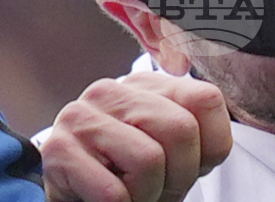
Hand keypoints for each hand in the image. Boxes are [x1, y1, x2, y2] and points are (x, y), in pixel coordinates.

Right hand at [38, 72, 230, 201]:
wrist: (72, 197)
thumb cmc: (124, 177)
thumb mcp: (169, 153)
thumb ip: (194, 134)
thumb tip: (215, 143)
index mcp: (146, 85)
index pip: (207, 100)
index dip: (206, 148)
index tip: (184, 166)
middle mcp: (112, 91)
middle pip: (182, 129)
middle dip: (179, 175)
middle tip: (156, 188)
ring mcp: (82, 116)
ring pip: (150, 160)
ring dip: (147, 194)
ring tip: (130, 193)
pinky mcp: (59, 150)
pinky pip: (113, 192)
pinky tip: (105, 200)